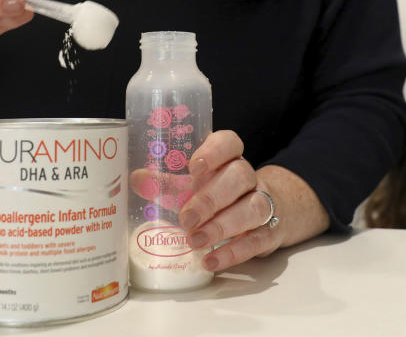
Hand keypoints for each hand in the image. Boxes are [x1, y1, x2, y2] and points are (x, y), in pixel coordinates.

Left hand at [175, 131, 283, 271]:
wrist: (268, 211)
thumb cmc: (220, 193)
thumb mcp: (194, 186)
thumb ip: (167, 184)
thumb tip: (135, 179)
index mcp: (229, 158)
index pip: (230, 143)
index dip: (214, 152)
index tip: (192, 167)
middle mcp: (248, 177)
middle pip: (240, 176)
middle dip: (211, 198)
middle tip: (187, 219)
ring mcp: (264, 203)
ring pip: (253, 207)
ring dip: (222, 226)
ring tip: (195, 242)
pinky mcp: (270, 232)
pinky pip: (257, 240)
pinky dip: (234, 252)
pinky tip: (211, 261)